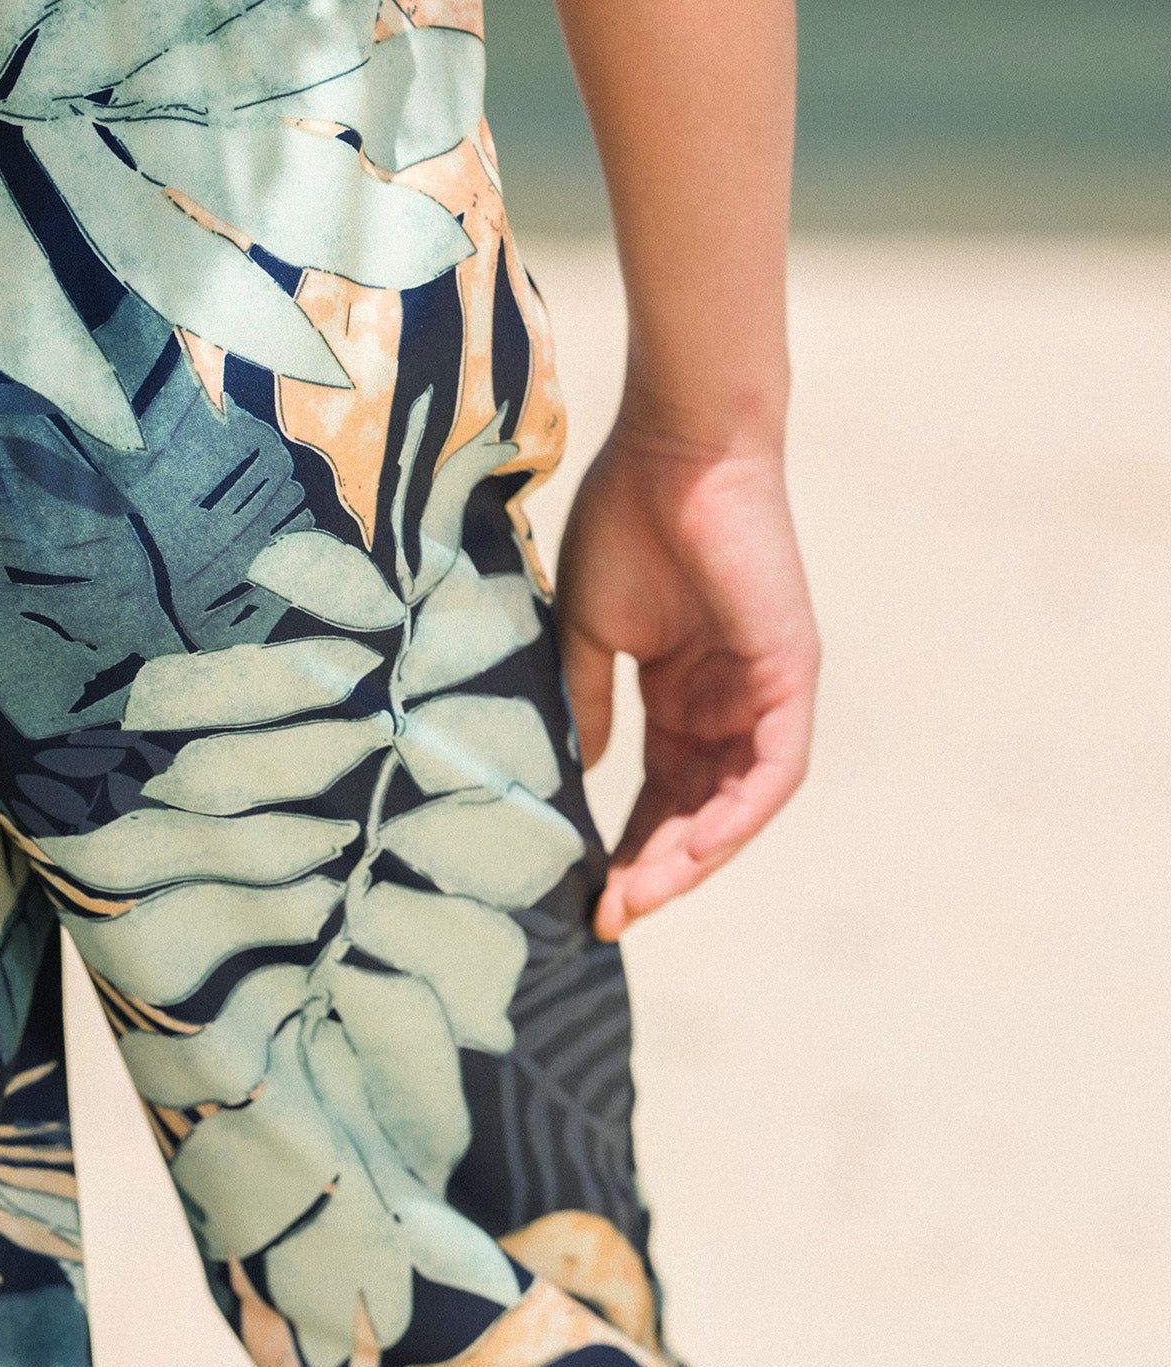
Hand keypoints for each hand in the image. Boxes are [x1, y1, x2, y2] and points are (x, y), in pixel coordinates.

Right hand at [554, 426, 818, 942]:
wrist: (677, 449)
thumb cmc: (627, 518)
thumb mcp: (590, 633)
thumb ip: (588, 705)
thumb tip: (576, 777)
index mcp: (681, 692)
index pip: (659, 792)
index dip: (623, 847)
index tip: (583, 897)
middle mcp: (728, 702)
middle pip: (696, 812)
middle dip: (653, 869)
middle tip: (607, 917)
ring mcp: (764, 692)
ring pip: (737, 805)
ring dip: (691, 859)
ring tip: (640, 898)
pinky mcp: (790, 675)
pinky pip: (773, 770)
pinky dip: (737, 816)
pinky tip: (693, 852)